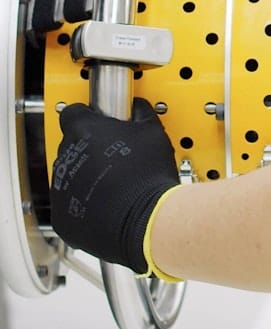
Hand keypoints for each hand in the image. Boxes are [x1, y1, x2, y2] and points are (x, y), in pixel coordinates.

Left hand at [51, 97, 179, 273]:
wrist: (147, 221)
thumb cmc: (148, 177)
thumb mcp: (152, 132)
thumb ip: (140, 114)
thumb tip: (138, 107)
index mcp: (83, 130)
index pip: (72, 113)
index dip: (87, 116)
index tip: (99, 122)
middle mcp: (65, 157)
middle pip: (71, 146)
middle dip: (89, 150)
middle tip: (113, 158)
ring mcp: (60, 188)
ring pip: (69, 176)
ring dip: (85, 178)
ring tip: (114, 185)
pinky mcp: (62, 217)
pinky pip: (69, 205)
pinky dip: (84, 205)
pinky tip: (107, 205)